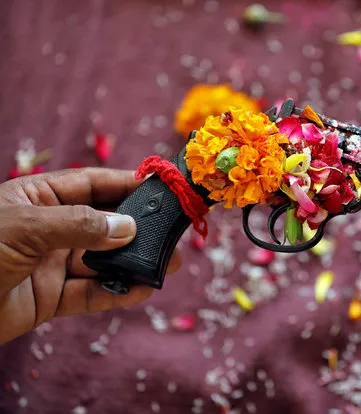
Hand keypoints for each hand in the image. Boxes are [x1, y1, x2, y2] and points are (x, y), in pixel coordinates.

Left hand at [0, 168, 180, 343]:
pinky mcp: (49, 298)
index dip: (126, 184)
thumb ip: (80, 225)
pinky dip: (117, 294)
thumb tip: (128, 228)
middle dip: (138, 228)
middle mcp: (49, 228)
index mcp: (37, 198)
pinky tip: (141, 290)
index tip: (160, 188)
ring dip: (134, 263)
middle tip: (173, 232)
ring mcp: (50, 264)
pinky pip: (90, 294)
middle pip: (104, 224)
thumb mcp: (24, 227)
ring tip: (168, 265)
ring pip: (102, 261)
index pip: (91, 184)